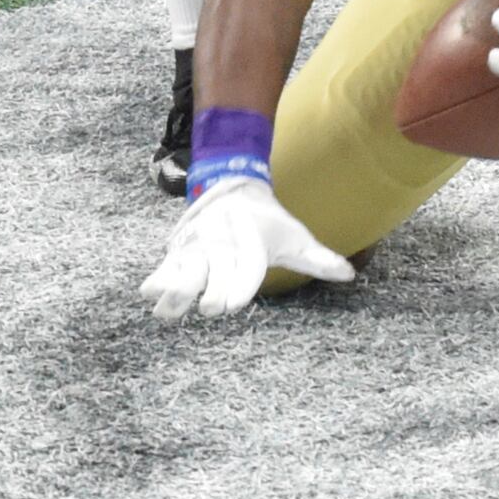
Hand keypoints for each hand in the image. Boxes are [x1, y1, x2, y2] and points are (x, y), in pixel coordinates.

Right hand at [141, 173, 352, 321]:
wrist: (234, 188)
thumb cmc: (268, 222)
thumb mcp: (295, 238)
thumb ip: (318, 259)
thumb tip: (351, 274)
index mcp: (252, 243)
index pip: (246, 268)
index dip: (239, 286)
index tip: (232, 305)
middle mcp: (224, 245)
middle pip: (214, 272)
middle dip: (211, 291)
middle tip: (210, 308)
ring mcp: (199, 247)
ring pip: (185, 270)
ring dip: (176, 289)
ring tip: (165, 311)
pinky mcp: (181, 250)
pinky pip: (166, 265)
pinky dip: (156, 278)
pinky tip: (147, 295)